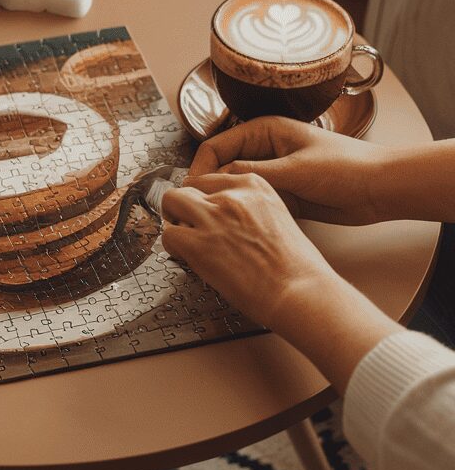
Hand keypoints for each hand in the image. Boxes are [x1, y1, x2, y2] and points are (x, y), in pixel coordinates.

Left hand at [161, 173, 338, 335]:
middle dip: (184, 207)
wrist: (300, 291)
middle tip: (189, 226)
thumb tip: (227, 220)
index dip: (204, 199)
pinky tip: (187, 258)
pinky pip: (169, 235)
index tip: (204, 213)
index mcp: (254, 185)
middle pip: (187, 187)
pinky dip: (173, 247)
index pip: (211, 179)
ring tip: (185, 241)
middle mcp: (232, 195)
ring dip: (175, 221)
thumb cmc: (296, 266)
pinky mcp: (200, 244)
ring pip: (172, 202)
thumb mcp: (277, 217)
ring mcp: (214, 217)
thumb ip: (248, 210)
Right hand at [186, 116, 391, 224]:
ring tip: (211, 223)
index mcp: (265, 130)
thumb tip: (213, 181)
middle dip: (207, 188)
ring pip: (235, 188)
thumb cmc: (346, 167)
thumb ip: (252, 175)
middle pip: (221, 168)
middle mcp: (265, 150)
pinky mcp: (283, 195)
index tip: (189, 193)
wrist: (380, 188)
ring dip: (224, 203)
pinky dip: (242, 214)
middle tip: (195, 212)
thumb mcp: (294, 170)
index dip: (199, 169)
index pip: (216, 145)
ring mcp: (273, 174)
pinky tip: (234, 228)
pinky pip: (253, 203)